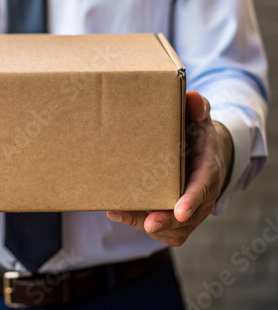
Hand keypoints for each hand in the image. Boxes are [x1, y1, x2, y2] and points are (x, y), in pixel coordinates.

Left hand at [107, 90, 233, 246]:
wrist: (203, 152)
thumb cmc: (197, 134)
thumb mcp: (200, 118)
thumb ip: (197, 108)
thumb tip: (191, 96)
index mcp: (209, 170)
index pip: (203, 188)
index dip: (191, 200)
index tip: (179, 211)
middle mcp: (202, 195)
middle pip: (187, 217)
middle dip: (166, 221)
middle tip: (147, 223)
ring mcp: (190, 210)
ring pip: (174, 229)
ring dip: (146, 223)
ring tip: (119, 213)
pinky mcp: (176, 217)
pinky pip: (164, 230)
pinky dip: (140, 223)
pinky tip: (118, 212)